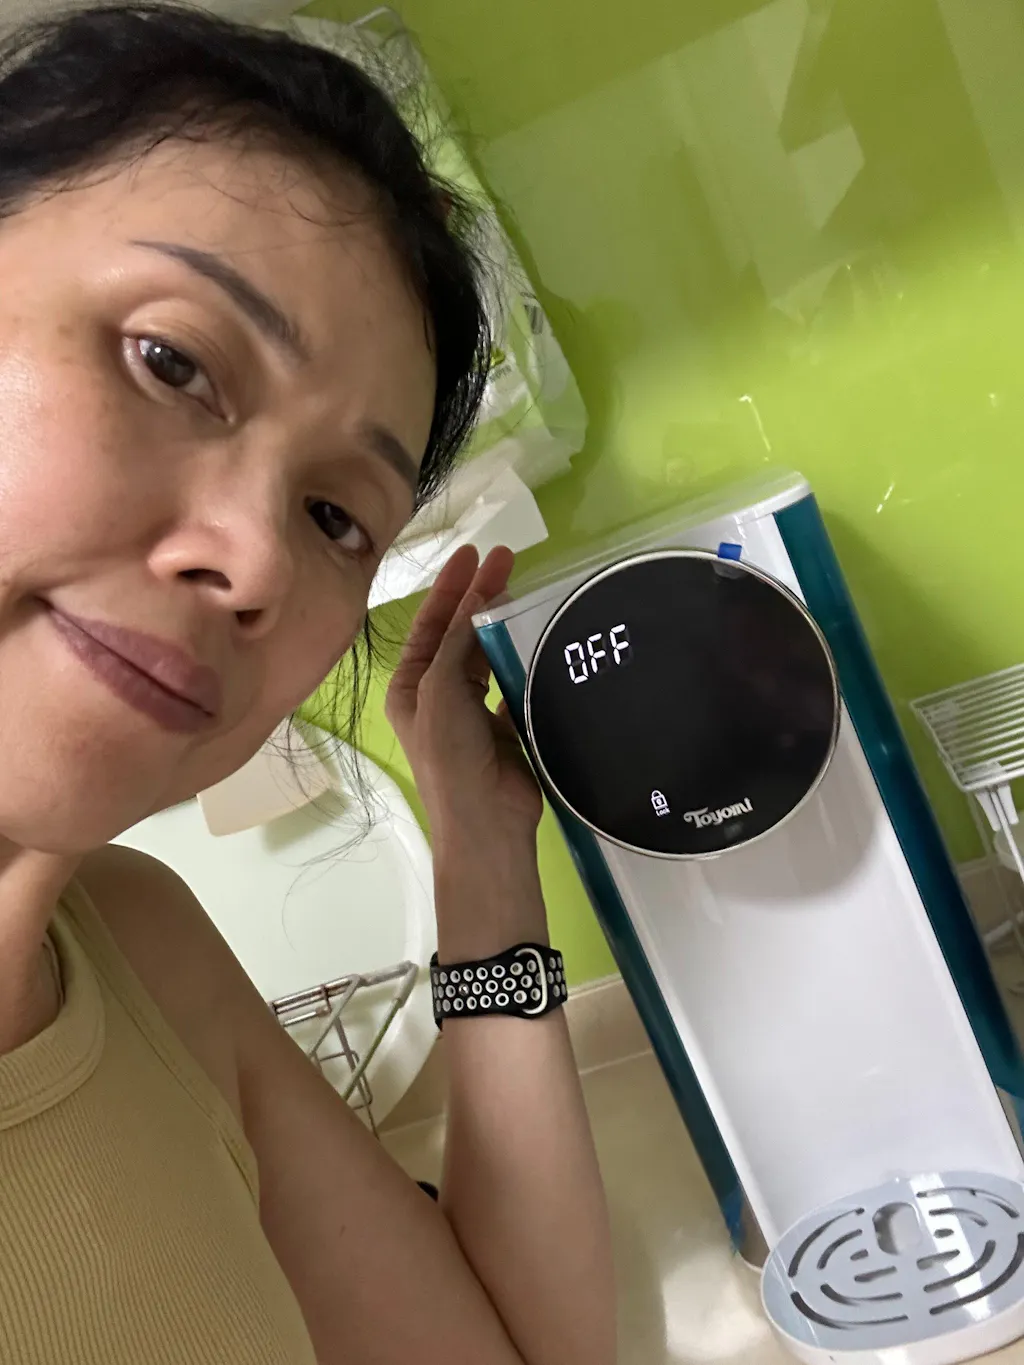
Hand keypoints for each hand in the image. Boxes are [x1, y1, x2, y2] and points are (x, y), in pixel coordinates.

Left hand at [386, 544, 542, 859]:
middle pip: (461, 635)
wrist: (486, 820)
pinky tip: (542, 641)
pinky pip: (517, 685)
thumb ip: (458, 642)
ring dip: (505, 628)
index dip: (451, 587)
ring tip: (527, 593)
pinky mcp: (508, 728)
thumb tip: (477, 597)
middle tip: (509, 561)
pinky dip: (527, 664)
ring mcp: (474, 713)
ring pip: (489, 657)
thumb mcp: (442, 690)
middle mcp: (438, 696)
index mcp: (411, 687)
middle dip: (481, 599)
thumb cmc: (451, 755)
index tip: (476, 554)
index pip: (431, 624)